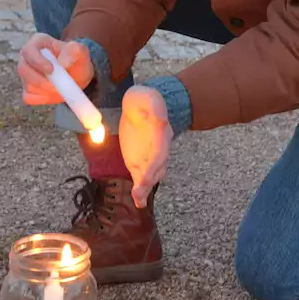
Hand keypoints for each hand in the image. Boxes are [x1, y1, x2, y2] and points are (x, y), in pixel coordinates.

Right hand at [18, 33, 93, 105]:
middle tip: (57, 86)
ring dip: (45, 90)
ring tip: (61, 87)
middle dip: (40, 81)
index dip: (37, 61)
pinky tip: (53, 93)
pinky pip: (29, 97)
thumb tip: (63, 61)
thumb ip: (75, 51)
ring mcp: (26, 74)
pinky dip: (42, 98)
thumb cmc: (76, 60)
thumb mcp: (81, 52)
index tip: (51, 70)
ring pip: (27, 85)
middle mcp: (27, 58)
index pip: (28, 51)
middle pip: (23, 69)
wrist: (77, 75)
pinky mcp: (27, 89)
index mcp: (38, 42)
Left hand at [119, 86, 172, 207]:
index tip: (148, 172)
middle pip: (157, 167)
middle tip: (140, 190)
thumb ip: (154, 107)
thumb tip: (160, 118)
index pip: (160, 151)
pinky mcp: (138, 162)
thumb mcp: (149, 98)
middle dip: (149, 180)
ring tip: (139, 201)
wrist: (142, 107)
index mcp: (160, 133)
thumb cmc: (146, 102)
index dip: (155, 163)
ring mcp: (149, 157)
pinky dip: (140, 191)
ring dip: (145, 188)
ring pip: (150, 176)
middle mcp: (158, 149)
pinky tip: (138, 201)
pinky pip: (140, 178)